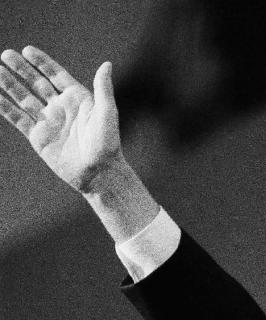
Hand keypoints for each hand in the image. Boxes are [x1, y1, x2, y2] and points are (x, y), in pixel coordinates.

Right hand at [0, 46, 120, 192]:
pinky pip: (18, 118)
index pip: (56, 75)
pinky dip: (5, 107)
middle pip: (37, 83)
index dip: (42, 63)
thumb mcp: (107, 113)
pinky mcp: (38, 137)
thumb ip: (103, 88)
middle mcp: (61, 108)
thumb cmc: (107, 145)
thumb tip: (107, 64)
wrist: (98, 174)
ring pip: (24, 98)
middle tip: (6, 55)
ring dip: (10, 84)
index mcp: (78, 99)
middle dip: (21, 69)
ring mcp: (48, 122)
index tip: (27, 50)